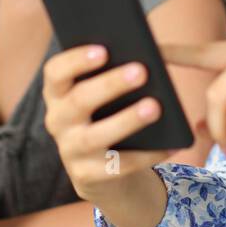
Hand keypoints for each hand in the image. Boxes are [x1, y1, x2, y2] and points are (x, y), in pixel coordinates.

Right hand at [42, 45, 174, 204]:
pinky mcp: (86, 176)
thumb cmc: (106, 117)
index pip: (55, 72)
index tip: (104, 50)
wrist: (100, 172)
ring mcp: (70, 151)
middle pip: (78, 101)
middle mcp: (57, 121)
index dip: (75, 60)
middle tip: (141, 71)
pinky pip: (118, 166)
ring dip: (126, 120)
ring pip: (95, 136)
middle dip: (110, 85)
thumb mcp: (102, 97)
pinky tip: (170, 145)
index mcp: (58, 94)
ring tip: (155, 107)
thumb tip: (145, 58)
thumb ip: (111, 75)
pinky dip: (146, 155)